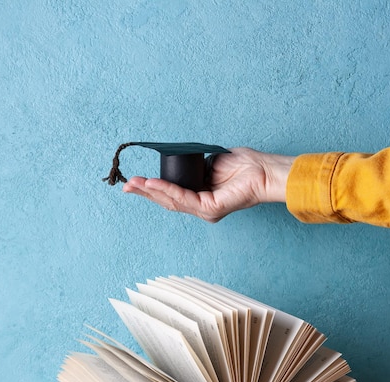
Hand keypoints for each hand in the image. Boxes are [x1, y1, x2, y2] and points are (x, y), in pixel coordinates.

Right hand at [122, 148, 294, 221]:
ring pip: (172, 201)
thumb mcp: (208, 163)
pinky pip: (184, 198)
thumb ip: (191, 167)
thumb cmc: (243, 165)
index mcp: (200, 197)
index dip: (152, 189)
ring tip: (135, 183)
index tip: (135, 181)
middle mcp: (201, 207)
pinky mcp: (211, 209)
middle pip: (167, 201)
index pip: (172, 196)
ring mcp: (206, 210)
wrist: (263, 170)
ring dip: (151, 191)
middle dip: (145, 192)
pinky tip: (154, 183)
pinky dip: (168, 190)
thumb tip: (174, 162)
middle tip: (127, 185)